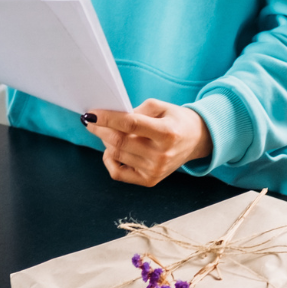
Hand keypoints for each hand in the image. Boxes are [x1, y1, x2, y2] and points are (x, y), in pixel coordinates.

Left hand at [82, 100, 212, 187]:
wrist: (196, 140)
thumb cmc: (175, 120)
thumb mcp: (160, 107)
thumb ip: (135, 111)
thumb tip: (108, 119)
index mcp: (167, 133)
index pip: (131, 124)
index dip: (108, 118)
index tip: (90, 114)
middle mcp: (161, 155)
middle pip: (119, 142)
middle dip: (100, 130)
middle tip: (91, 121)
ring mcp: (155, 171)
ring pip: (116, 155)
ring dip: (105, 141)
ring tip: (106, 131)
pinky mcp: (149, 181)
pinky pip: (118, 173)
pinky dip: (109, 159)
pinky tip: (112, 150)